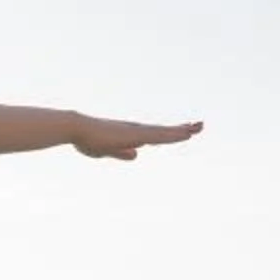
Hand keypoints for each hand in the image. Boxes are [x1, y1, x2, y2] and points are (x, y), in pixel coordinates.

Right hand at [69, 113, 203, 161]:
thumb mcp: (107, 150)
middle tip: (200, 125)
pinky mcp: (136, 134)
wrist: (78, 129)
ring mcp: (137, 131)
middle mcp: (137, 130)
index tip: (184, 130)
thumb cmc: (88, 139)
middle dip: (182, 128)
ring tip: (199, 127)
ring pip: (165, 132)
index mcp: (131, 134)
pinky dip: (174, 135)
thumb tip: (137, 155)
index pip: (155, 134)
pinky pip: (160, 135)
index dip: (170, 132)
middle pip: (164, 130)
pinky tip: (186, 135)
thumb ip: (122, 152)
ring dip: (182, 131)